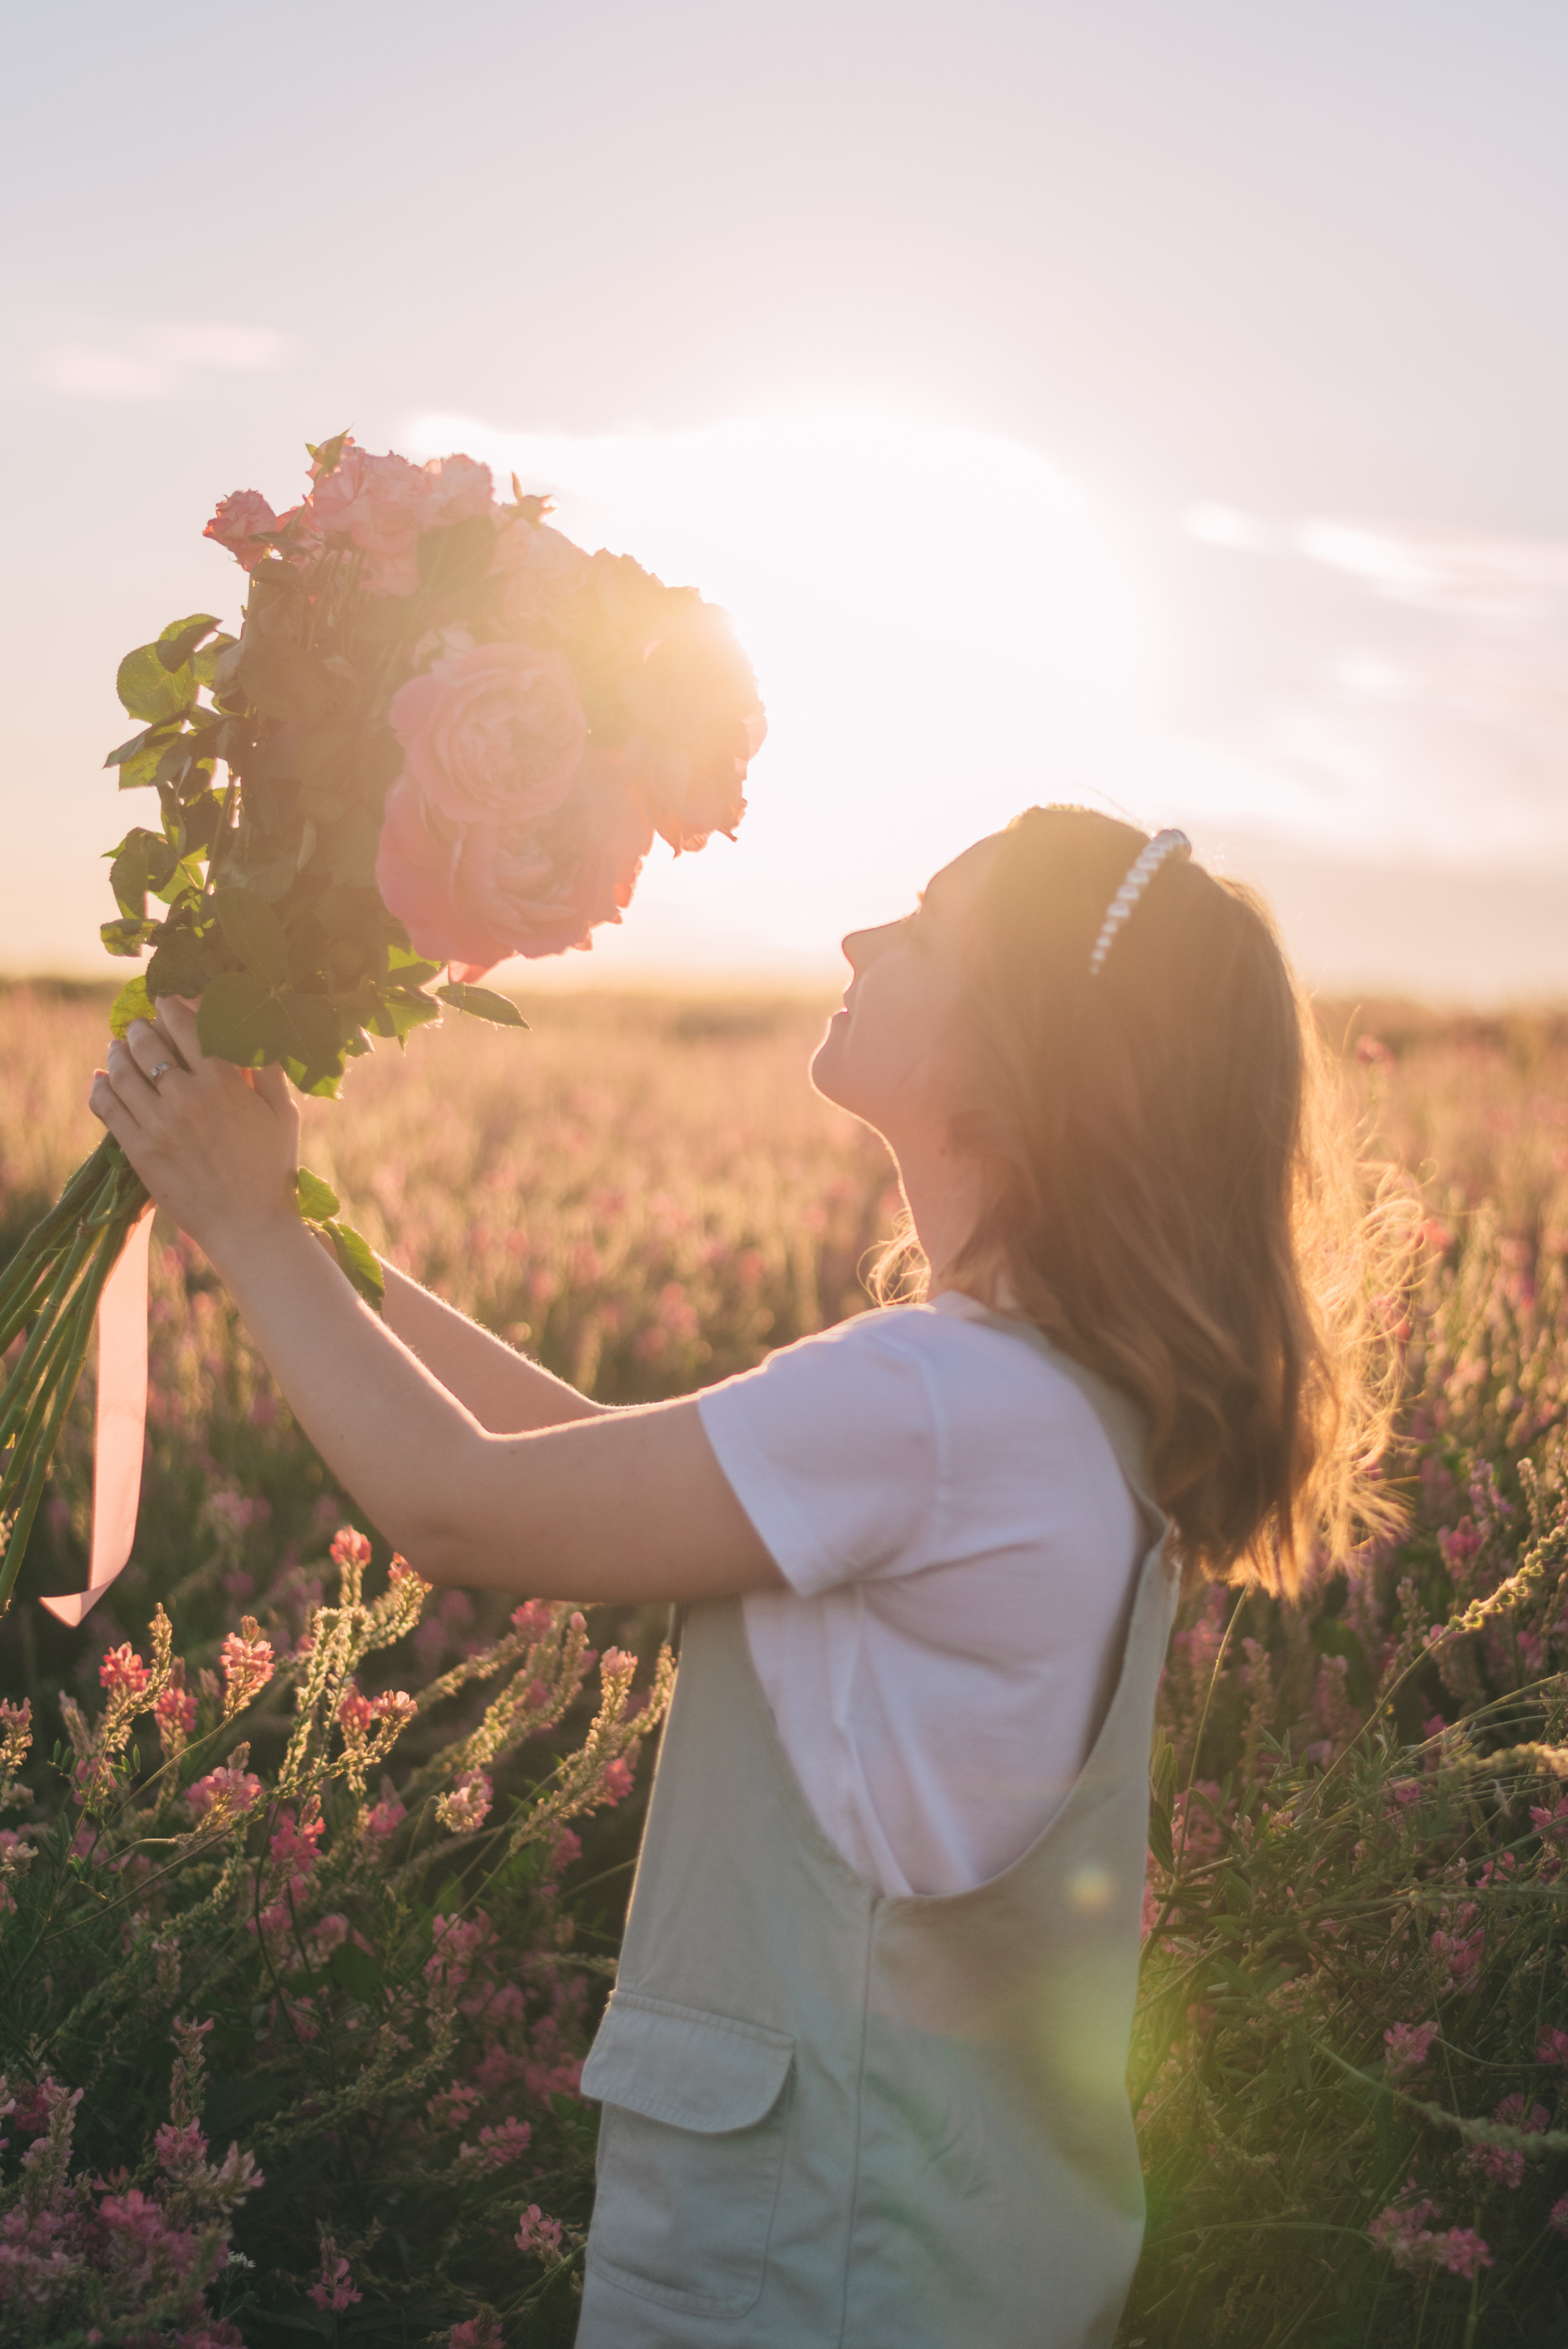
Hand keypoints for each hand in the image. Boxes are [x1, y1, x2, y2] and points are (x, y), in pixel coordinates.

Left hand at [88, 999, 300, 1261]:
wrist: (249, 1225)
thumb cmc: (272, 1168)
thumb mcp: (283, 1112)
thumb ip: (268, 1068)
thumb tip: (255, 1028)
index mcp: (224, 1081)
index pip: (186, 1024)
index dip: (171, 1004)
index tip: (165, 999)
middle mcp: (186, 1097)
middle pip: (148, 1042)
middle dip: (140, 1026)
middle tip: (137, 1024)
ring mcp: (158, 1124)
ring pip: (122, 1071)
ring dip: (116, 1052)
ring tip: (117, 1047)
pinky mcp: (139, 1150)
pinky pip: (107, 1107)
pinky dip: (100, 1087)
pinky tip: (101, 1079)